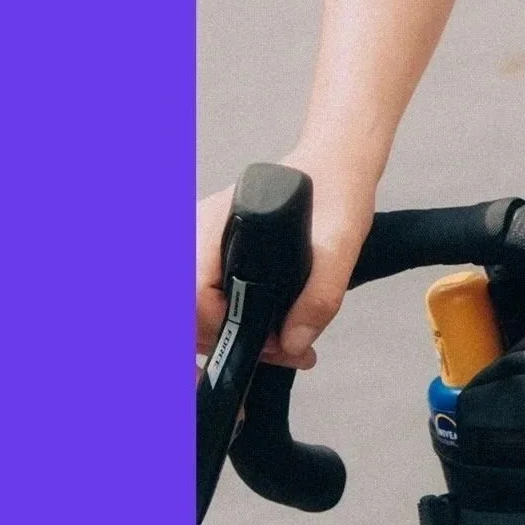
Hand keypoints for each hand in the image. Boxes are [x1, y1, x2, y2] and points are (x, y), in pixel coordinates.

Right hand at [195, 176, 372, 370]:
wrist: (334, 171)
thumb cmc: (334, 196)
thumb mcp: (341, 245)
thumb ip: (320, 296)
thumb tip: (292, 344)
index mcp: (220, 224)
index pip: (193, 292)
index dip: (222, 327)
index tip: (266, 342)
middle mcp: (198, 234)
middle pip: (183, 308)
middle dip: (220, 342)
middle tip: (274, 352)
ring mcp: (199, 245)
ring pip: (186, 310)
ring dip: (221, 339)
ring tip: (276, 349)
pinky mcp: (209, 257)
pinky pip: (199, 301)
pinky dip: (222, 326)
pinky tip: (259, 335)